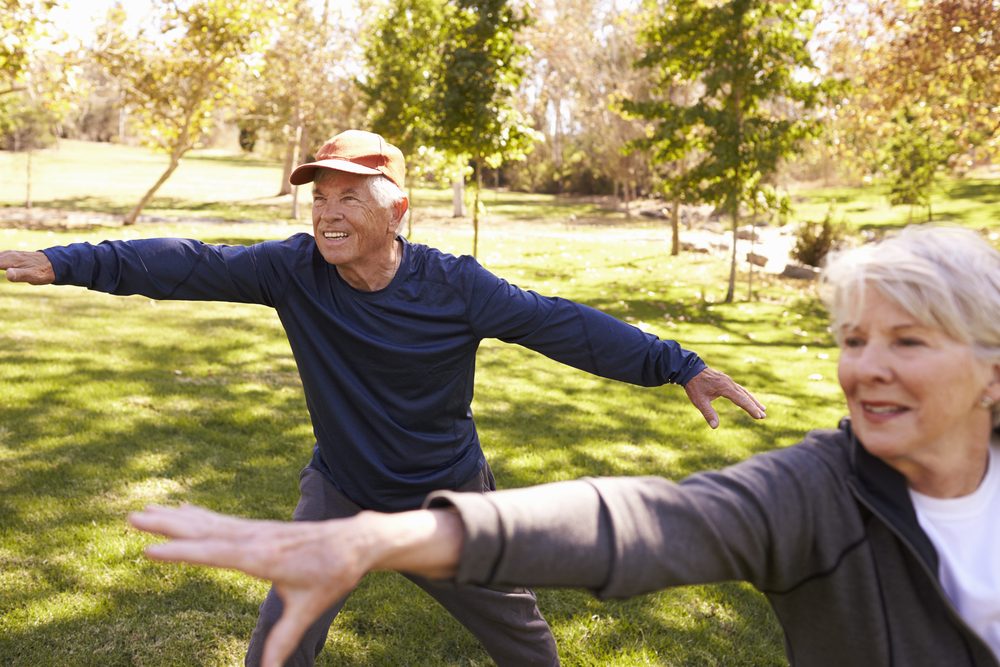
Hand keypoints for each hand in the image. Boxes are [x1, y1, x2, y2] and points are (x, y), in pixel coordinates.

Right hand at [0, 250, 54, 283]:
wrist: (54, 263)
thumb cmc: (43, 271)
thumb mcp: (33, 276)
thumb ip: (20, 275)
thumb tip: (8, 274)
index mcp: (10, 260)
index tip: (3, 273)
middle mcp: (8, 255)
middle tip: (7, 276)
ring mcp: (9, 254)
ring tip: (1, 270)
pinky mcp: (11, 256)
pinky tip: (0, 264)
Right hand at [129, 504, 461, 666]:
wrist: (355, 540)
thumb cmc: (333, 574)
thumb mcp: (309, 609)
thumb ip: (285, 640)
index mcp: (263, 558)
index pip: (216, 554)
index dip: (183, 552)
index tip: (150, 549)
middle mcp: (255, 539)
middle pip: (204, 531)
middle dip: (167, 526)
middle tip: (132, 517)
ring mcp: (256, 530)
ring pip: (209, 522)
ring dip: (175, 516)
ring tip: (143, 509)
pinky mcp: (259, 529)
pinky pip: (222, 520)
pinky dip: (199, 515)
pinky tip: (182, 509)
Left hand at [683, 367, 765, 428]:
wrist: (690, 370)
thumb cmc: (694, 386)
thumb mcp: (699, 401)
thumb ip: (708, 413)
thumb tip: (715, 426)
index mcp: (725, 387)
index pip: (741, 400)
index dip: (750, 408)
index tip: (759, 416)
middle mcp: (729, 383)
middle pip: (745, 396)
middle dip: (755, 406)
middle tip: (764, 416)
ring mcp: (728, 381)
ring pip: (744, 392)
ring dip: (752, 400)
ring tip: (762, 408)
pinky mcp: (726, 380)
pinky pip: (739, 389)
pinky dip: (746, 395)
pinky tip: (748, 399)